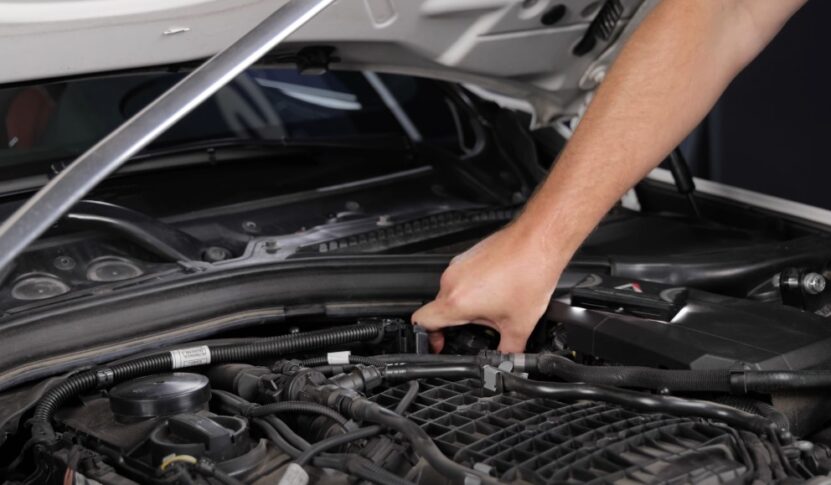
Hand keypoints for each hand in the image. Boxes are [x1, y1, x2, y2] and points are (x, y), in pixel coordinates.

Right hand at [411, 220, 564, 352]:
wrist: (539, 242)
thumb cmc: (528, 273)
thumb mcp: (520, 325)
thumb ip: (509, 350)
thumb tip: (507, 360)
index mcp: (456, 300)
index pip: (421, 322)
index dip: (427, 339)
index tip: (439, 344)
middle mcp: (452, 280)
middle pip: (440, 308)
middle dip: (458, 323)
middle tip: (479, 329)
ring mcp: (459, 264)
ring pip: (453, 292)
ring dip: (467, 304)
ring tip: (494, 307)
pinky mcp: (469, 255)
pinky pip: (463, 277)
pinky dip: (475, 288)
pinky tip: (498, 291)